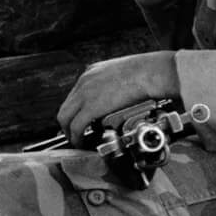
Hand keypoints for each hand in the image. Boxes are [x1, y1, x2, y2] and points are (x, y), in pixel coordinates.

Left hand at [56, 53, 181, 142]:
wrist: (149, 73)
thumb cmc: (145, 72)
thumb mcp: (122, 73)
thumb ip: (114, 84)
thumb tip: (119, 96)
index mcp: (91, 72)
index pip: (75, 95)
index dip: (76, 110)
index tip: (80, 119)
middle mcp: (84, 82)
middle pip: (66, 107)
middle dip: (67, 123)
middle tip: (73, 134)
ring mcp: (85, 94)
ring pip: (65, 117)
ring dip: (69, 132)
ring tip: (77, 141)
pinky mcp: (92, 107)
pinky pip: (76, 126)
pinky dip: (76, 137)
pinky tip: (81, 142)